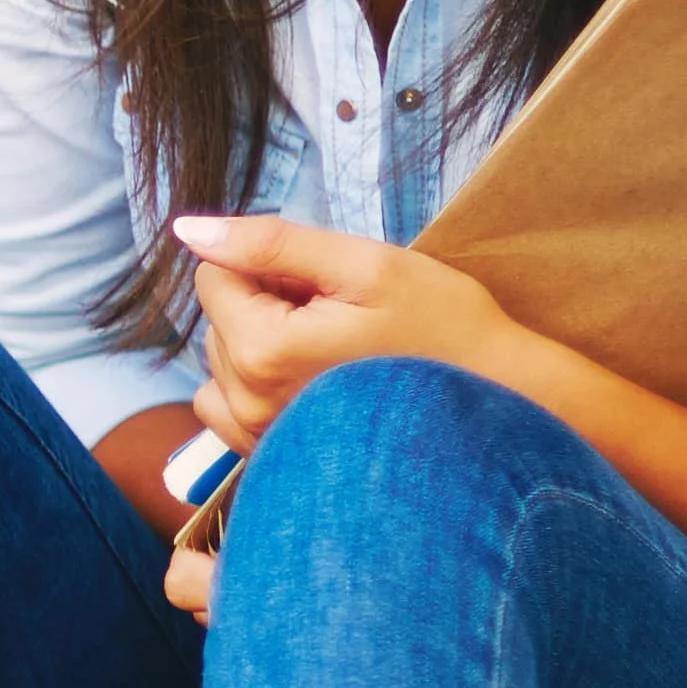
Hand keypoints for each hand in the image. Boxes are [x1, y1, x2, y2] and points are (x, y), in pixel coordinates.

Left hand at [171, 209, 526, 454]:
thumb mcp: (362, 265)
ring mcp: (258, 439)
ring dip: (264, 343)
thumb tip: (188, 229)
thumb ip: (268, 243)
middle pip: (219, 318)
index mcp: (263, 352)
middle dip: (268, 304)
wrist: (498, 403)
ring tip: (335, 350)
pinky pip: (226, 406)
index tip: (324, 286)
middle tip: (340, 317)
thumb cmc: (441, 326)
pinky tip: (314, 383)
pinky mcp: (271, 458)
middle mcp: (248, 404)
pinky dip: (258, 384)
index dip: (269, 267)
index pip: (213, 275)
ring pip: (223, 359)